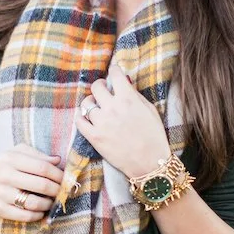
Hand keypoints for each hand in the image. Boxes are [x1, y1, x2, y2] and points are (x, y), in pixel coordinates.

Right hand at [0, 143, 62, 221]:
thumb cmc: (2, 166)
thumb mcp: (15, 154)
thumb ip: (37, 155)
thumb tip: (59, 160)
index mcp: (11, 159)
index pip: (43, 167)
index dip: (58, 175)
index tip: (66, 179)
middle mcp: (5, 175)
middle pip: (41, 185)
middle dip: (57, 190)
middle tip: (62, 192)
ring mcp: (0, 193)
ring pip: (34, 203)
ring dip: (48, 204)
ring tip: (51, 202)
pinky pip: (24, 216)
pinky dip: (37, 215)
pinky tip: (40, 211)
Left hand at [78, 62, 170, 178]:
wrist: (150, 163)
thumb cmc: (154, 137)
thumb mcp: (150, 110)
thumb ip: (135, 95)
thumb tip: (124, 84)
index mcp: (128, 99)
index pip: (115, 75)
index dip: (114, 70)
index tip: (114, 71)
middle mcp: (112, 108)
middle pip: (97, 87)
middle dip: (100, 86)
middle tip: (103, 90)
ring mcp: (101, 122)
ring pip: (86, 103)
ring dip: (91, 102)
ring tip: (95, 106)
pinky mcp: (94, 137)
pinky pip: (79, 121)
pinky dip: (80, 116)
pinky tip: (84, 116)